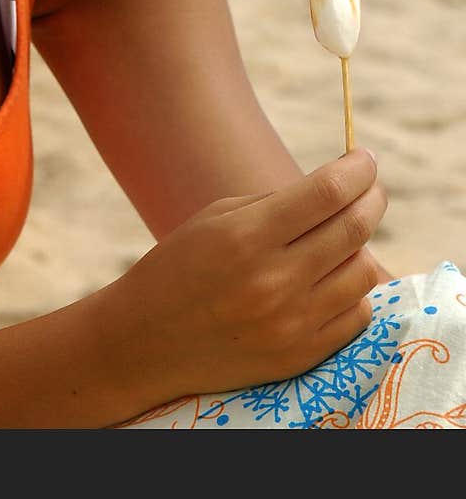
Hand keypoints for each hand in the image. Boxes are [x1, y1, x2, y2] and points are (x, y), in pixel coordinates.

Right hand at [99, 148, 386, 418]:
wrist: (146, 341)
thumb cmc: (180, 266)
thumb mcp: (217, 217)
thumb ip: (278, 204)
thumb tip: (338, 188)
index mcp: (245, 236)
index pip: (326, 194)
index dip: (356, 171)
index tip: (364, 160)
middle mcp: (272, 281)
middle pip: (353, 229)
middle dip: (372, 199)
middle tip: (371, 188)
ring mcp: (290, 324)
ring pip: (363, 273)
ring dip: (362, 247)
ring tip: (344, 237)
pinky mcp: (300, 357)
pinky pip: (357, 316)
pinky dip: (354, 291)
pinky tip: (334, 279)